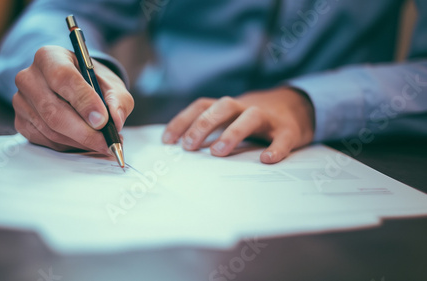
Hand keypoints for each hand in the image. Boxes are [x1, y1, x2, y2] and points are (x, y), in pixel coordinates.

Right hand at [13, 46, 133, 153]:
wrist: (77, 88)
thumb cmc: (93, 83)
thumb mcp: (112, 85)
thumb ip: (118, 100)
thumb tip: (115, 121)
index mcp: (50, 57)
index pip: (63, 78)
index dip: (84, 101)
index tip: (102, 121)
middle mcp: (29, 77)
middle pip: (53, 110)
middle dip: (84, 131)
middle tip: (107, 142)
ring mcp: (21, 101)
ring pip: (51, 130)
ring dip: (80, 141)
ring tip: (102, 143)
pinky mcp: (21, 121)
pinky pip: (46, 140)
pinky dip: (69, 146)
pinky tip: (84, 142)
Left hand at [162, 87, 314, 162]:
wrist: (298, 106)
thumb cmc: (255, 118)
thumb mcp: (232, 118)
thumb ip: (211, 128)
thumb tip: (180, 149)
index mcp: (229, 106)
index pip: (202, 106)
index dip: (183, 121)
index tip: (167, 141)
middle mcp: (246, 107)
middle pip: (223, 107)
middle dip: (203, 124)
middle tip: (189, 146)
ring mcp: (269, 117)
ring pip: (250, 117)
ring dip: (233, 132)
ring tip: (217, 152)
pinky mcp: (289, 130)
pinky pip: (283, 138)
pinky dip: (276, 148)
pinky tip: (267, 160)